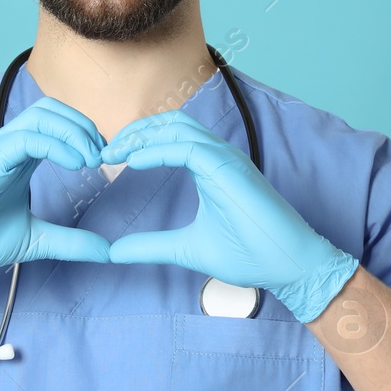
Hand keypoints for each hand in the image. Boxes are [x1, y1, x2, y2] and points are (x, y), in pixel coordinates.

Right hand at [0, 97, 111, 293]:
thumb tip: (107, 251)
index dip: (84, 134)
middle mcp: (8, 145)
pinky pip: (28, 137)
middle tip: (102, 156)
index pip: (55, 124)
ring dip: (74, 131)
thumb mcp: (34, 241)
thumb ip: (70, 242)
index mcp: (18, 157)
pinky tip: (76, 164)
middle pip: (52, 110)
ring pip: (41, 115)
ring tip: (91, 158)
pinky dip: (57, 145)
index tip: (102, 161)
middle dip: (84, 126)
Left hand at [99, 111, 358, 322]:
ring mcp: (228, 159)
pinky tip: (134, 162)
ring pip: (178, 128)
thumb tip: (114, 251)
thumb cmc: (249, 254)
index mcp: (211, 167)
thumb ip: (151, 245)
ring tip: (113, 152)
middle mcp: (220, 156)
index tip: (107, 158)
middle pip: (170, 123)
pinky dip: (159, 150)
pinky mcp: (231, 170)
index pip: (170, 137)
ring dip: (142, 136)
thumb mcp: (186, 249)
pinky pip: (190, 148)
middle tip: (103, 151)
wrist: (287, 266)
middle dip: (134, 132)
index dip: (137, 141)